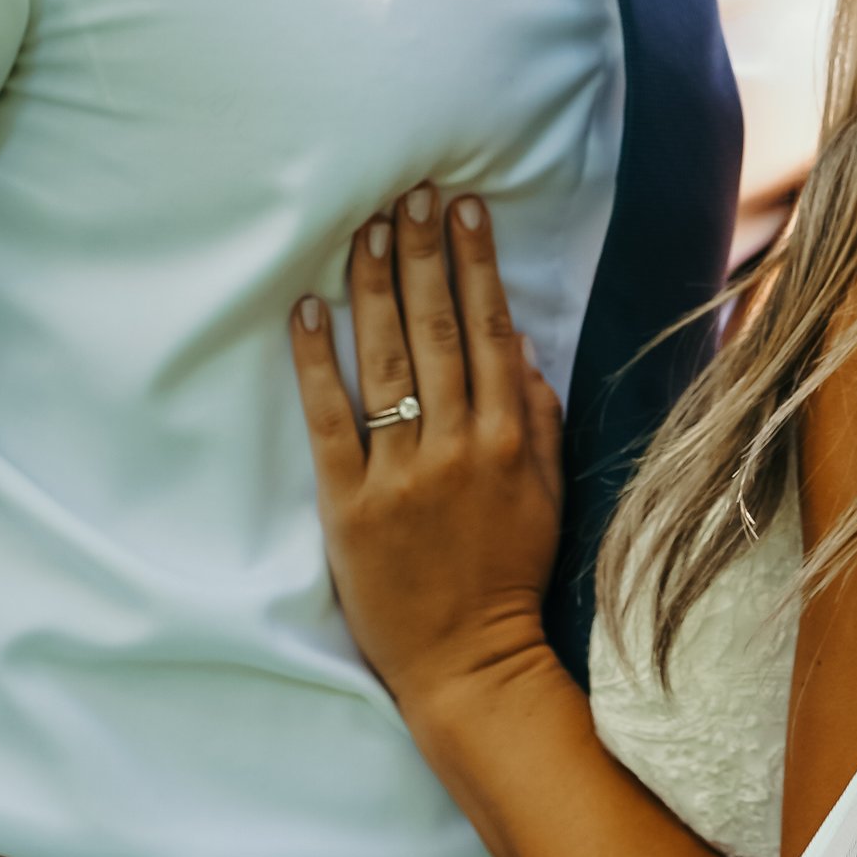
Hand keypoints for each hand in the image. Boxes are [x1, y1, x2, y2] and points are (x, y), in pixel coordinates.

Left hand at [292, 185, 567, 746]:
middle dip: (422, 255)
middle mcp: (457, 448)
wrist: (467, 662)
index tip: (465, 211)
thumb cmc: (508, 574)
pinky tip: (309, 310)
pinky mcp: (349, 505)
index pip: (491, 332)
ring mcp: (400, 475)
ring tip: (363, 228)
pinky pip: (330, 419)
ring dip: (374, 287)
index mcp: (509, 440)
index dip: (476, 265)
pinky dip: (317, 362)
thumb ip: (537, 417)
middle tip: (410, 195)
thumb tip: (517, 344)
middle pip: (438, 331)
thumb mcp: (546, 492)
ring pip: (387, 362)